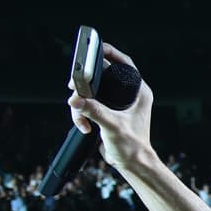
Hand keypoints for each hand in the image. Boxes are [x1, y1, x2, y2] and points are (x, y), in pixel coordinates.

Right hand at [66, 43, 154, 170]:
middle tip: (72, 86)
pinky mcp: (106, 112)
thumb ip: (95, 112)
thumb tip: (76, 99)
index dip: (109, 53)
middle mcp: (129, 95)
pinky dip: (81, 114)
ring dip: (81, 104)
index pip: (125, 64)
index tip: (94, 47)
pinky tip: (85, 128)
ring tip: (83, 121)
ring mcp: (117, 103)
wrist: (131, 164)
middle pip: (101, 76)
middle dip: (84, 83)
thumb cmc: (132, 146)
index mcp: (139, 92)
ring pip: (91, 92)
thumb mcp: (113, 127)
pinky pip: (88, 104)